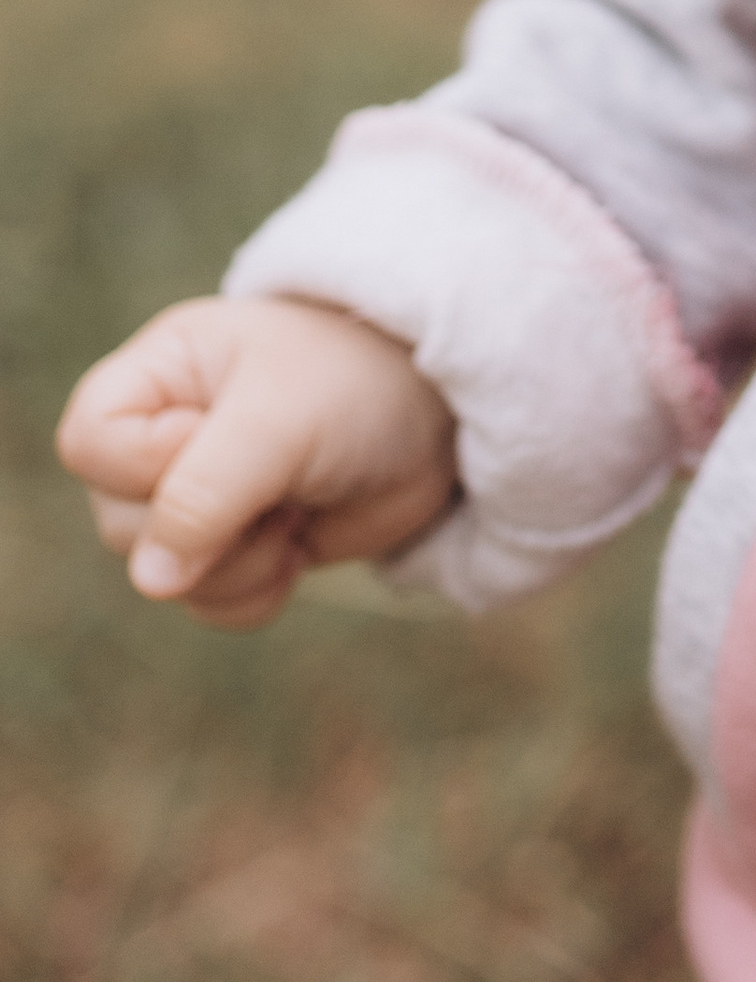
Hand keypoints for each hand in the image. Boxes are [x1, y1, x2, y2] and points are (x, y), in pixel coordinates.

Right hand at [57, 296, 458, 631]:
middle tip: (274, 484)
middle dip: (202, 526)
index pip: (87, 442)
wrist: (443, 410)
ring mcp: (202, 497)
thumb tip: (149, 581)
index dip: (142, 461)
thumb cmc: (358, 381)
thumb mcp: (280, 422)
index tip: (214, 436)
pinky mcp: (244, 546)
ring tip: (294, 509)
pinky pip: (211, 605)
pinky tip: (300, 545)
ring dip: (235, 565)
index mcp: (159, 375)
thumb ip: (206, 493)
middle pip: (117, 523)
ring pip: (163, 578)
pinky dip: (255, 592)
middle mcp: (165, 436)